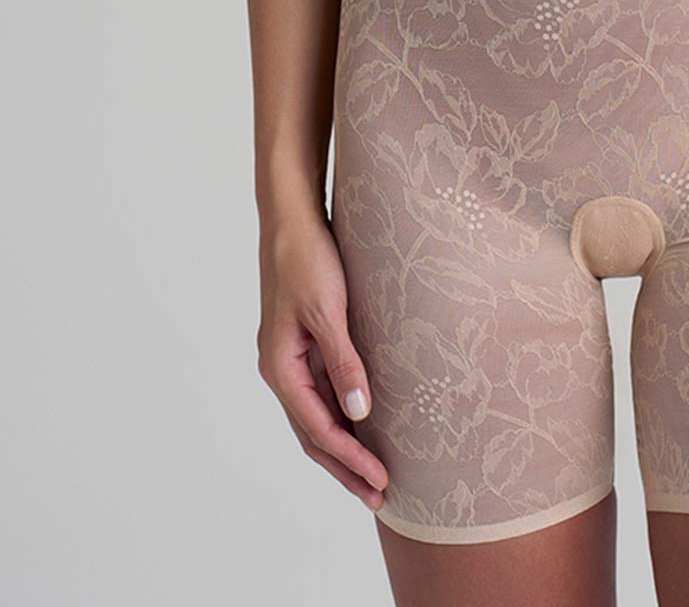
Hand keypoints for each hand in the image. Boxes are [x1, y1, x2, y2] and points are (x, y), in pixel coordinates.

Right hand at [256, 211, 387, 508]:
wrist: (292, 220)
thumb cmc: (308, 259)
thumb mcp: (329, 310)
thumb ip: (343, 362)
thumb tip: (360, 413)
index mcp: (280, 367)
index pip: (319, 429)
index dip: (350, 459)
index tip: (381, 481)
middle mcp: (281, 369)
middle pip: (314, 434)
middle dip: (345, 468)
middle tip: (378, 497)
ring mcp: (291, 358)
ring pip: (317, 417)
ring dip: (344, 447)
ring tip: (372, 475)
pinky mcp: (305, 344)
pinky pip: (323, 393)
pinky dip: (342, 417)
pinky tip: (362, 425)